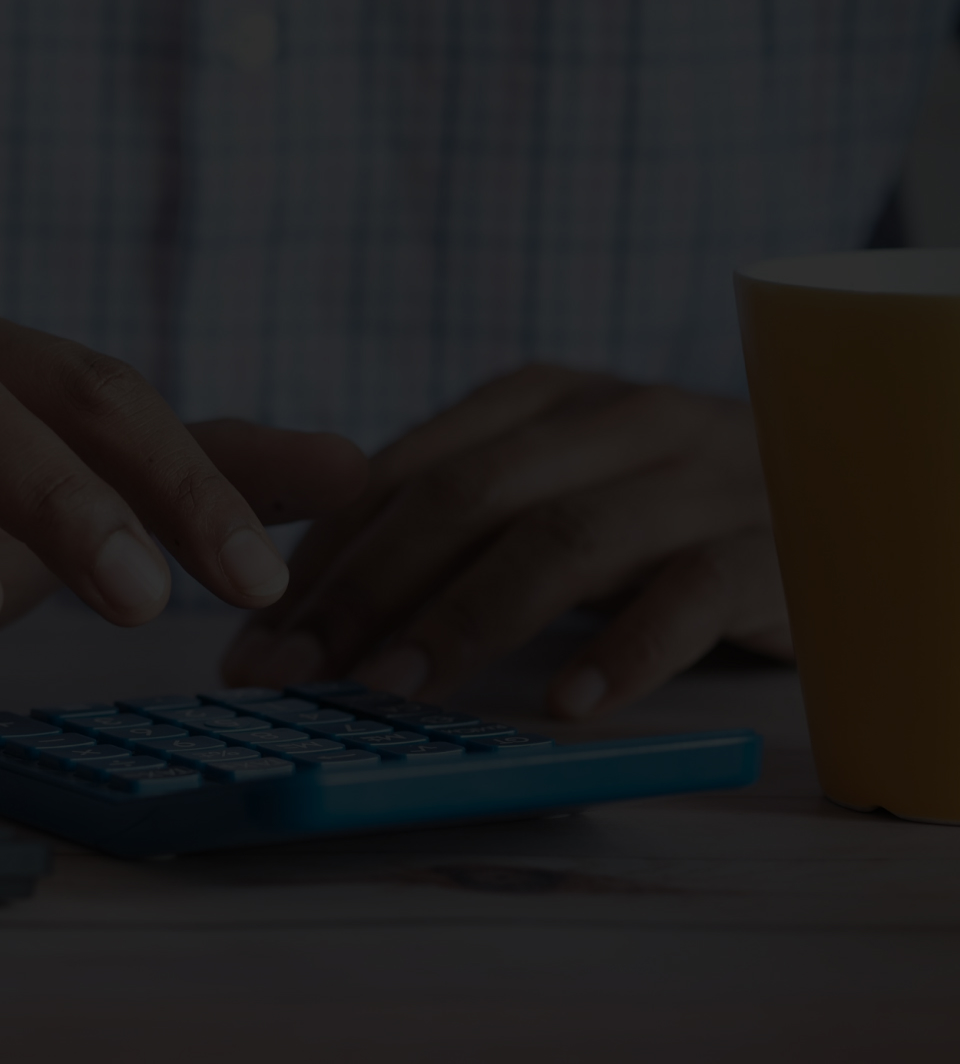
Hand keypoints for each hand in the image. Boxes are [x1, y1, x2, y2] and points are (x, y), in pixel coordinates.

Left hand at [221, 365, 791, 716]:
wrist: (849, 490)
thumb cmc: (659, 511)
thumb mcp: (550, 488)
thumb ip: (447, 520)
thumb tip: (299, 598)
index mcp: (540, 398)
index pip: (402, 471)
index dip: (319, 556)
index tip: (254, 639)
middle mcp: (614, 418)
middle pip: (465, 496)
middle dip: (364, 588)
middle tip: (294, 673)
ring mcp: (697, 475)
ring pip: (563, 537)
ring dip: (466, 618)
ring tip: (395, 690)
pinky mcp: (772, 544)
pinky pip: (692, 594)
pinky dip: (626, 649)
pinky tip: (569, 706)